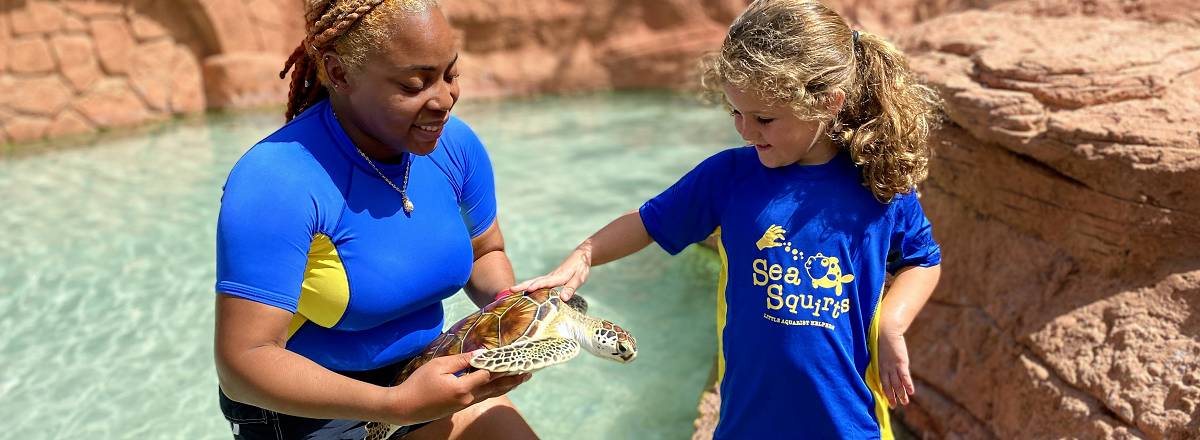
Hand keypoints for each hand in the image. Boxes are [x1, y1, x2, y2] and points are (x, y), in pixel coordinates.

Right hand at [384, 350, 530, 424]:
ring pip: (490, 394)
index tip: (514, 356)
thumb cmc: (418, 383)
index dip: (501, 364)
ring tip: (520, 379)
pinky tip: (498, 386)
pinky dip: (493, 390)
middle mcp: (467, 398)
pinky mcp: (460, 407)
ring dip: (506, 386)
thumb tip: (480, 353)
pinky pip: (482, 397)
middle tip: (528, 372)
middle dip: (512, 379)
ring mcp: (464, 404)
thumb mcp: (438, 366)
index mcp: (462, 388)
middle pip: (495, 387)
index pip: (488, 374)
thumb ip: (461, 360)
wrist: (405, 407)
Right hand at [511, 248, 590, 299]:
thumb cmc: (581, 268)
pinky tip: (524, 291)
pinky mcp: (550, 279)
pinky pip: (537, 282)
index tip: (528, 290)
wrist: (581, 257)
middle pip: (534, 281)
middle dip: (522, 286)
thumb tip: (563, 298)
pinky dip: (528, 286)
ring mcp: (549, 277)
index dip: (537, 286)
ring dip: (522, 286)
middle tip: (509, 290)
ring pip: (533, 281)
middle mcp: (551, 277)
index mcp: (558, 277)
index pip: (545, 282)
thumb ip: (571, 288)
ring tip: (510, 291)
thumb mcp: (579, 279)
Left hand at [755, 224, 786, 250]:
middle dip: (781, 230)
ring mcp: (769, 231)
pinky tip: (774, 225)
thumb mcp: (772, 245)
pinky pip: (770, 227)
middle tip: (785, 231)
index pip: (779, 235)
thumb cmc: (767, 244)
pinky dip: (772, 226)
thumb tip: (781, 244)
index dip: (782, 237)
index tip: (784, 239)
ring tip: (781, 226)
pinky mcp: (767, 231)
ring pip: (774, 228)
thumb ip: (777, 244)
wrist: (762, 242)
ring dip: (778, 227)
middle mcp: (771, 233)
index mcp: (773, 236)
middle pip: (777, 230)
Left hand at [877, 332, 914, 407]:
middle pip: (889, 386)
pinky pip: (904, 376)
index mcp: (879, 367)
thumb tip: (883, 364)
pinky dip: (908, 385)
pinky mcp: (901, 362)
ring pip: (897, 383)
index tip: (886, 400)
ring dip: (901, 394)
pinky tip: (911, 392)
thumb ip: (881, 360)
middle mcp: (885, 368)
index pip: (882, 383)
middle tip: (893, 406)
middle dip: (891, 397)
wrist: (886, 331)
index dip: (884, 392)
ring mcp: (893, 366)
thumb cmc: (881, 340)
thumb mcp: (879, 352)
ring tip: (905, 402)